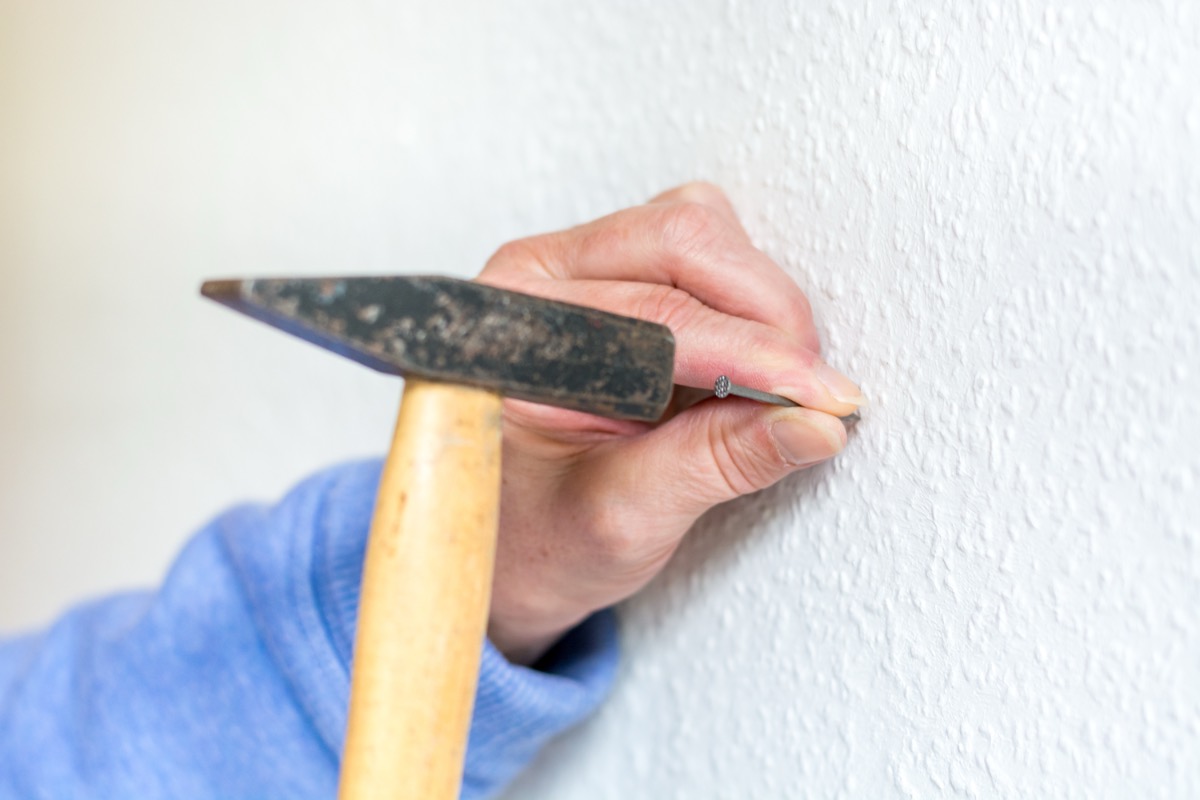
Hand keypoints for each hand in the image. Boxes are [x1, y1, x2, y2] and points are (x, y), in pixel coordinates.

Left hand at [477, 183, 863, 663]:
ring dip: (759, 302)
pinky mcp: (619, 276)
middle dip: (767, 317)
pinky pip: (702, 253)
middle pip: (681, 240)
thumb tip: (813, 425)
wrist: (513, 552)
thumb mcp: (622, 517)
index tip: (820, 398)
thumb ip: (714, 463)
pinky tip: (748, 367)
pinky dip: (745, 300)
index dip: (753, 352)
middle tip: (813, 396)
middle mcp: (540, 280)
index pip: (654, 309)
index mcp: (514, 330)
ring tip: (775, 386)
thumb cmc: (537, 539)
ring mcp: (579, 268)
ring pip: (698, 231)